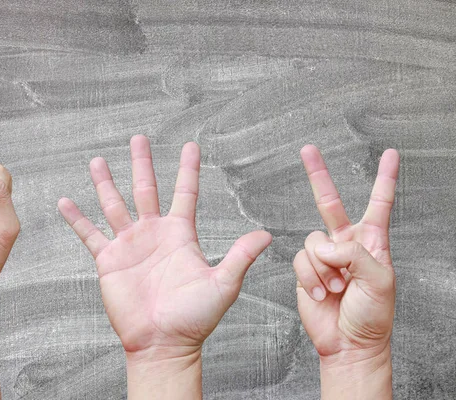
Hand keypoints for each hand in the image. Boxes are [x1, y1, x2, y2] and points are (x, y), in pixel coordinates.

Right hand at [58, 135, 271, 356]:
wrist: (163, 343)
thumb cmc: (194, 318)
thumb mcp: (222, 284)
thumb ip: (240, 256)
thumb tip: (267, 234)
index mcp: (180, 234)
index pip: (185, 193)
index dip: (188, 169)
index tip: (190, 145)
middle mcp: (153, 234)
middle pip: (146, 189)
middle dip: (142, 163)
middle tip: (139, 138)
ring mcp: (129, 245)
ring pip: (114, 205)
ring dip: (106, 183)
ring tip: (98, 160)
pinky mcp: (109, 261)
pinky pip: (89, 234)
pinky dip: (77, 219)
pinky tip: (65, 201)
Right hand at [294, 145, 398, 360]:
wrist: (348, 343)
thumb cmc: (372, 316)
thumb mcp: (379, 280)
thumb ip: (355, 253)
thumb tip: (326, 245)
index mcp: (372, 242)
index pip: (380, 203)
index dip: (385, 178)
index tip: (391, 154)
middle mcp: (346, 244)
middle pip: (329, 202)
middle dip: (318, 174)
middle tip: (307, 150)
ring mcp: (324, 256)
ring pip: (312, 241)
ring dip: (324, 269)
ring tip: (337, 288)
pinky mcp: (306, 270)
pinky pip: (300, 260)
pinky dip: (311, 279)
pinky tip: (322, 293)